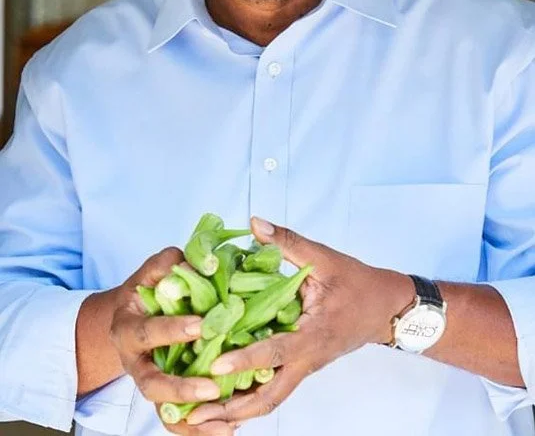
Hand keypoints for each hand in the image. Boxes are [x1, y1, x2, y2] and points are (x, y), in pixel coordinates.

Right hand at [110, 247, 236, 435]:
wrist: (131, 315)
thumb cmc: (148, 288)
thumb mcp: (154, 270)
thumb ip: (171, 264)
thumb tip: (203, 264)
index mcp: (127, 328)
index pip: (147, 333)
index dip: (171, 331)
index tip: (201, 326)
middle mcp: (134, 362)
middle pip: (150, 384)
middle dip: (181, 387)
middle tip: (212, 387)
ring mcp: (148, 383)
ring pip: (164, 411)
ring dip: (193, 419)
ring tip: (225, 423)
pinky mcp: (164, 397)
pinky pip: (177, 421)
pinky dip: (198, 430)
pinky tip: (226, 431)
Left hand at [187, 218, 411, 427]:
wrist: (386, 308)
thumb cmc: (357, 283)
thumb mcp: (325, 258)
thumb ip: (288, 242)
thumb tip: (255, 224)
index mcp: (313, 335)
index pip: (275, 352)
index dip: (245, 359)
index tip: (215, 367)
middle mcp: (307, 359)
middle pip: (270, 397)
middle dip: (234, 409)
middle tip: (197, 413)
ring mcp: (305, 367)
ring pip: (270, 399)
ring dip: (239, 410)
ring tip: (202, 417)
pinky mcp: (302, 365)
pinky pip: (274, 389)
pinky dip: (249, 398)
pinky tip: (225, 399)